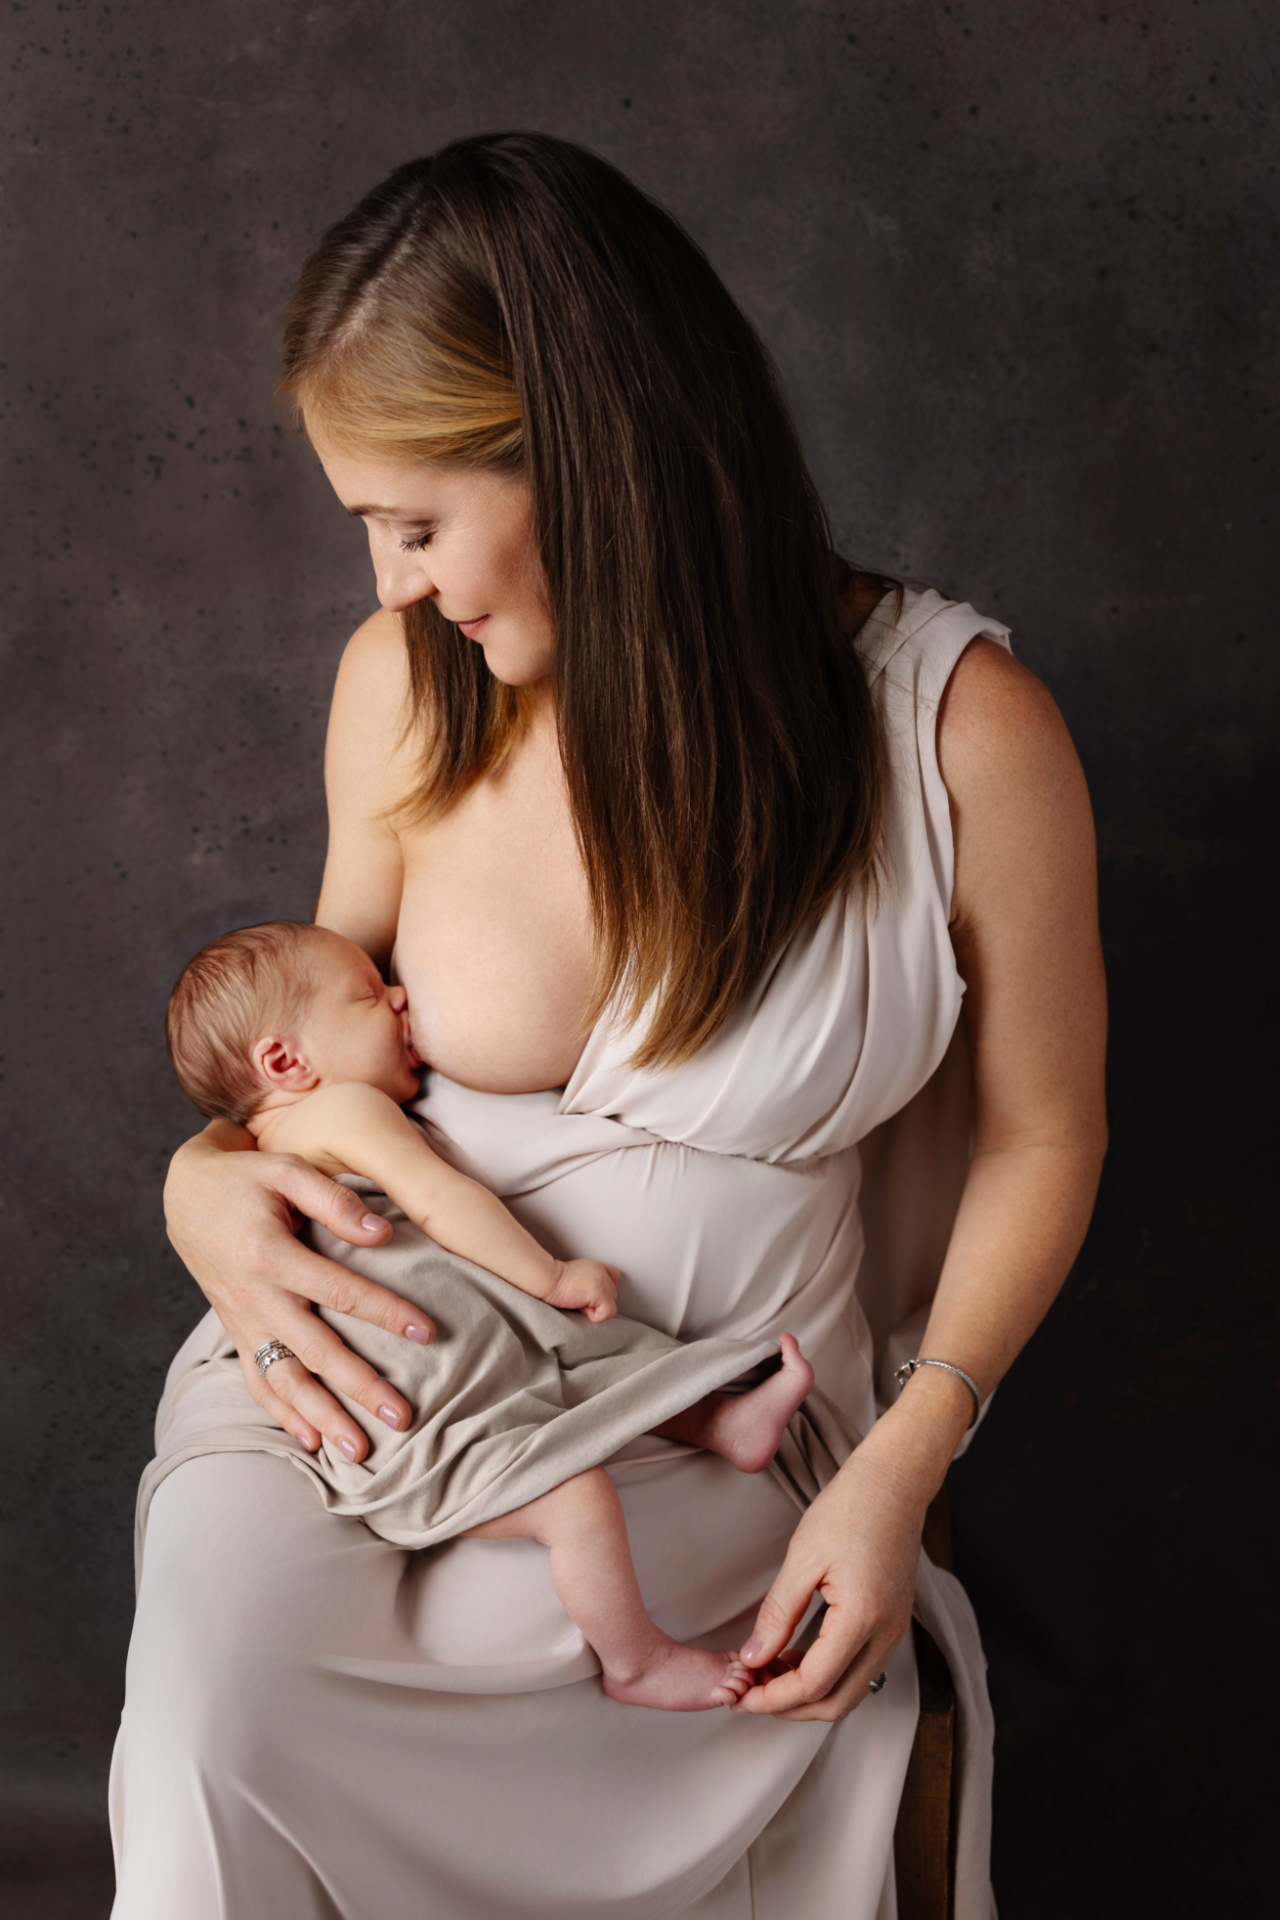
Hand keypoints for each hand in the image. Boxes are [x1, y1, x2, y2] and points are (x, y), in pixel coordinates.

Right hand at [164, 1124, 434, 1460]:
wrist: (184, 1195)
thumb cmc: (248, 1179)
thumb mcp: (287, 1171)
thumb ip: (335, 1201)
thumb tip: (383, 1234)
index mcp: (268, 1254)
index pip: (338, 1291)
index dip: (384, 1312)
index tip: (426, 1333)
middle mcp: (253, 1297)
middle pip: (315, 1351)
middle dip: (359, 1388)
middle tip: (402, 1419)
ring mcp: (242, 1322)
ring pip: (285, 1380)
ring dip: (322, 1418)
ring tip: (360, 1452)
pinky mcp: (237, 1333)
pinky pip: (258, 1382)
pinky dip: (283, 1414)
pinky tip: (312, 1442)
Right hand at [543, 1258, 620, 1322]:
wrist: (545, 1278)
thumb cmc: (553, 1282)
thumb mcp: (574, 1277)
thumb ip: (588, 1283)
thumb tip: (592, 1302)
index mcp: (596, 1267)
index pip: (614, 1278)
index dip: (604, 1290)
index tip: (587, 1294)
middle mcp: (602, 1271)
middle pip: (612, 1296)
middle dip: (597, 1302)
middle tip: (578, 1298)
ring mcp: (603, 1281)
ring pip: (610, 1305)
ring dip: (594, 1308)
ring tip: (578, 1300)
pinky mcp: (600, 1292)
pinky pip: (607, 1313)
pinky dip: (594, 1316)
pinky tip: (580, 1304)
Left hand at [732, 1425, 931, 1721]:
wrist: (895, 1480)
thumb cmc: (850, 1507)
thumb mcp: (803, 1557)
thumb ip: (778, 1614)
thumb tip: (752, 1659)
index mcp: (863, 1619)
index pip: (814, 1685)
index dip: (774, 1699)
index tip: (741, 1696)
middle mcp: (887, 1635)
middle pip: (836, 1703)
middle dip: (789, 1707)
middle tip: (749, 1692)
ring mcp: (894, 1631)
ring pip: (850, 1690)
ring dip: (807, 1693)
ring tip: (765, 1674)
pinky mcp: (892, 1622)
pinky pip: (859, 1667)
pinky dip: (825, 1674)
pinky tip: (793, 1656)